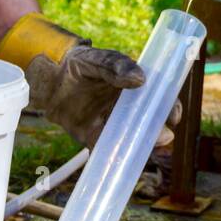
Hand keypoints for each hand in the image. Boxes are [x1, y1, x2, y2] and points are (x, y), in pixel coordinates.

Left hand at [0, 14, 179, 149]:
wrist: (47, 79)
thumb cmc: (77, 63)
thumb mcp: (97, 58)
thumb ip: (116, 65)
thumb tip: (140, 79)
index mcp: (135, 89)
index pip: (160, 100)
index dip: (170, 109)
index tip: (173, 116)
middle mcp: (128, 108)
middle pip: (152, 124)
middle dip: (160, 133)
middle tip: (163, 137)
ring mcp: (112, 124)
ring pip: (133, 140)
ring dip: (142, 148)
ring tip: (143, 149)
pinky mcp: (94, 137)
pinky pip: (108, 150)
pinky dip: (114, 159)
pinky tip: (119, 162)